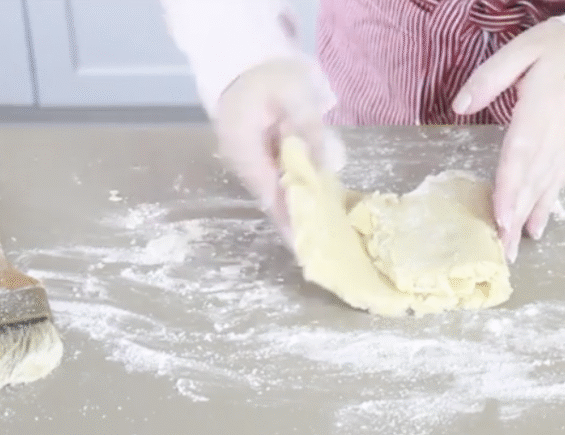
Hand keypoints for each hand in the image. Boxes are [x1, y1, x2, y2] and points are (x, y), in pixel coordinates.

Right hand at [213, 56, 344, 245]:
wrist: (243, 58)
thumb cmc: (268, 73)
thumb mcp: (293, 93)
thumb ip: (308, 128)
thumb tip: (324, 164)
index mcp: (242, 147)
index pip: (267, 192)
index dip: (287, 219)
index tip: (304, 244)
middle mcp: (240, 160)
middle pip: (270, 198)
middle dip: (294, 222)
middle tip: (319, 247)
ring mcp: (247, 159)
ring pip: (274, 191)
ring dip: (296, 210)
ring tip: (321, 234)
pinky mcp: (257, 156)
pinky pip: (278, 180)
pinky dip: (296, 192)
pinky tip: (316, 204)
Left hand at [453, 20, 564, 261]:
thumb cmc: (559, 51)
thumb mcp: (523, 49)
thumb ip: (490, 77)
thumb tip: (459, 105)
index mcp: (540, 110)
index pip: (521, 154)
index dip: (510, 187)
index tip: (501, 215)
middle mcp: (553, 135)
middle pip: (531, 181)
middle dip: (515, 218)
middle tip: (501, 251)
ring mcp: (563, 147)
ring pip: (543, 189)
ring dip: (526, 220)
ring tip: (513, 250)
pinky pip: (556, 185)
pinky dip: (545, 209)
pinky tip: (535, 230)